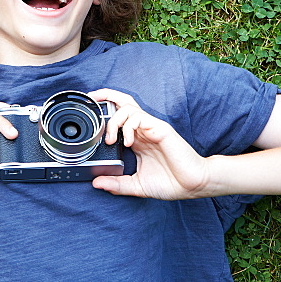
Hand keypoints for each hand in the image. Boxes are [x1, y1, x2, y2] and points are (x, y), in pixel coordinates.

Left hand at [88, 89, 210, 199]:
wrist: (192, 185)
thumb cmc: (170, 182)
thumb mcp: (137, 185)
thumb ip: (117, 184)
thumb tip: (96, 183)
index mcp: (137, 139)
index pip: (118, 116)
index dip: (103, 112)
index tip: (89, 117)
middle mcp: (142, 130)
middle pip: (122, 101)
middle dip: (104, 96)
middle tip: (91, 100)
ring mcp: (151, 128)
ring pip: (127, 107)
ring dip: (114, 120)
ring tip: (111, 139)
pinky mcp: (160, 129)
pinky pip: (139, 117)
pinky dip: (128, 126)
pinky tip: (128, 143)